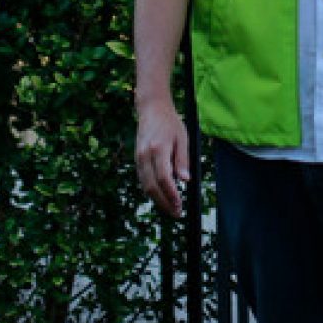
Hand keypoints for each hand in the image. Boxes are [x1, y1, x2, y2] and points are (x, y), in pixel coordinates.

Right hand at [135, 98, 189, 218]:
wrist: (151, 109)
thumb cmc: (170, 123)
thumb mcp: (183, 138)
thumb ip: (183, 160)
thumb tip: (185, 180)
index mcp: (159, 148)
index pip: (164, 178)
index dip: (171, 195)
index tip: (179, 206)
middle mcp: (145, 155)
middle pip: (151, 186)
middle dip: (164, 203)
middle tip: (176, 213)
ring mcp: (138, 157)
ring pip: (145, 185)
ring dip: (157, 200)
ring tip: (170, 208)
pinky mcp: (136, 159)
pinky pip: (142, 179)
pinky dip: (151, 190)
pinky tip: (161, 196)